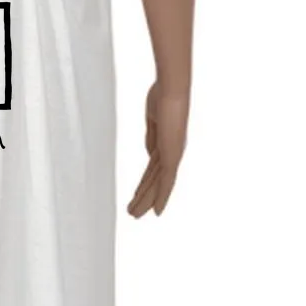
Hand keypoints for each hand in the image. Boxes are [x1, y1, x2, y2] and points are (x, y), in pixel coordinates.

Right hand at [127, 80, 188, 217]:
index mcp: (167, 143)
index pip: (153, 169)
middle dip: (143, 197)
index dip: (146, 184)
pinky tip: (157, 211)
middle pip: (154, 181)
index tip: (139, 196)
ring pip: (157, 185)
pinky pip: (165, 182)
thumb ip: (152, 137)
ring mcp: (173, 156)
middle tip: (133, 213)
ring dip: (145, 201)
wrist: (172, 90)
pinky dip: (161, 198)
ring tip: (133, 215)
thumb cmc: (163, 95)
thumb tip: (151, 153)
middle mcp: (172, 153)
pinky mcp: (173, 157)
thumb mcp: (153, 119)